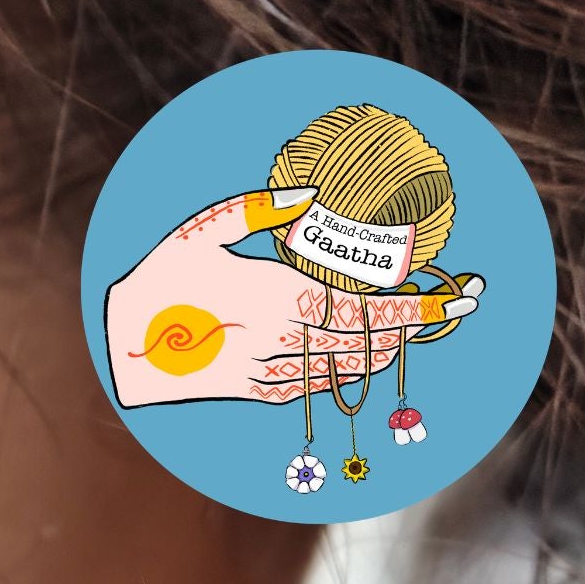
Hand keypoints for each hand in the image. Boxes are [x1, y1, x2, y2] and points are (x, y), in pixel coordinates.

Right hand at [105, 190, 482, 408]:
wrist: (126, 346)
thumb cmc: (160, 278)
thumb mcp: (198, 230)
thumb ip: (254, 209)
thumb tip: (310, 192)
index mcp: (272, 295)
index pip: (363, 308)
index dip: (414, 307)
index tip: (455, 299)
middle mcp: (282, 338)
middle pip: (369, 339)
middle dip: (418, 324)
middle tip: (458, 306)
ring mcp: (274, 370)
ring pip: (352, 365)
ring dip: (390, 346)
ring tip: (419, 326)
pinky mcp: (261, 390)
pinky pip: (321, 382)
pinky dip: (352, 366)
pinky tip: (366, 354)